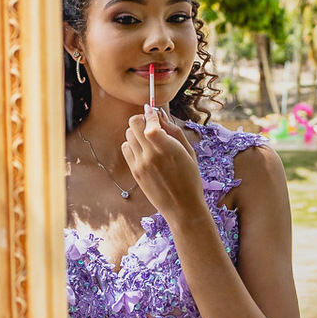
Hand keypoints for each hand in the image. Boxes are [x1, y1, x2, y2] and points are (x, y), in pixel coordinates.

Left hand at [122, 105, 205, 224]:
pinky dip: (132, 144)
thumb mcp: (189, 152)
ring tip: (148, 139)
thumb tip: (161, 115)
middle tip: (151, 124)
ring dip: (136, 132)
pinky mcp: (134, 172)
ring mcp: (140, 164)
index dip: (150, 114)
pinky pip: (125, 148)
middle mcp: (150, 156)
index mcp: (167, 149)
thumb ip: (174, 131)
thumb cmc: (191, 178)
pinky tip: (143, 150)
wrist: (182, 207)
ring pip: (127, 135)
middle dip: (142, 119)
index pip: (149, 124)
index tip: (153, 110)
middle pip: (133, 125)